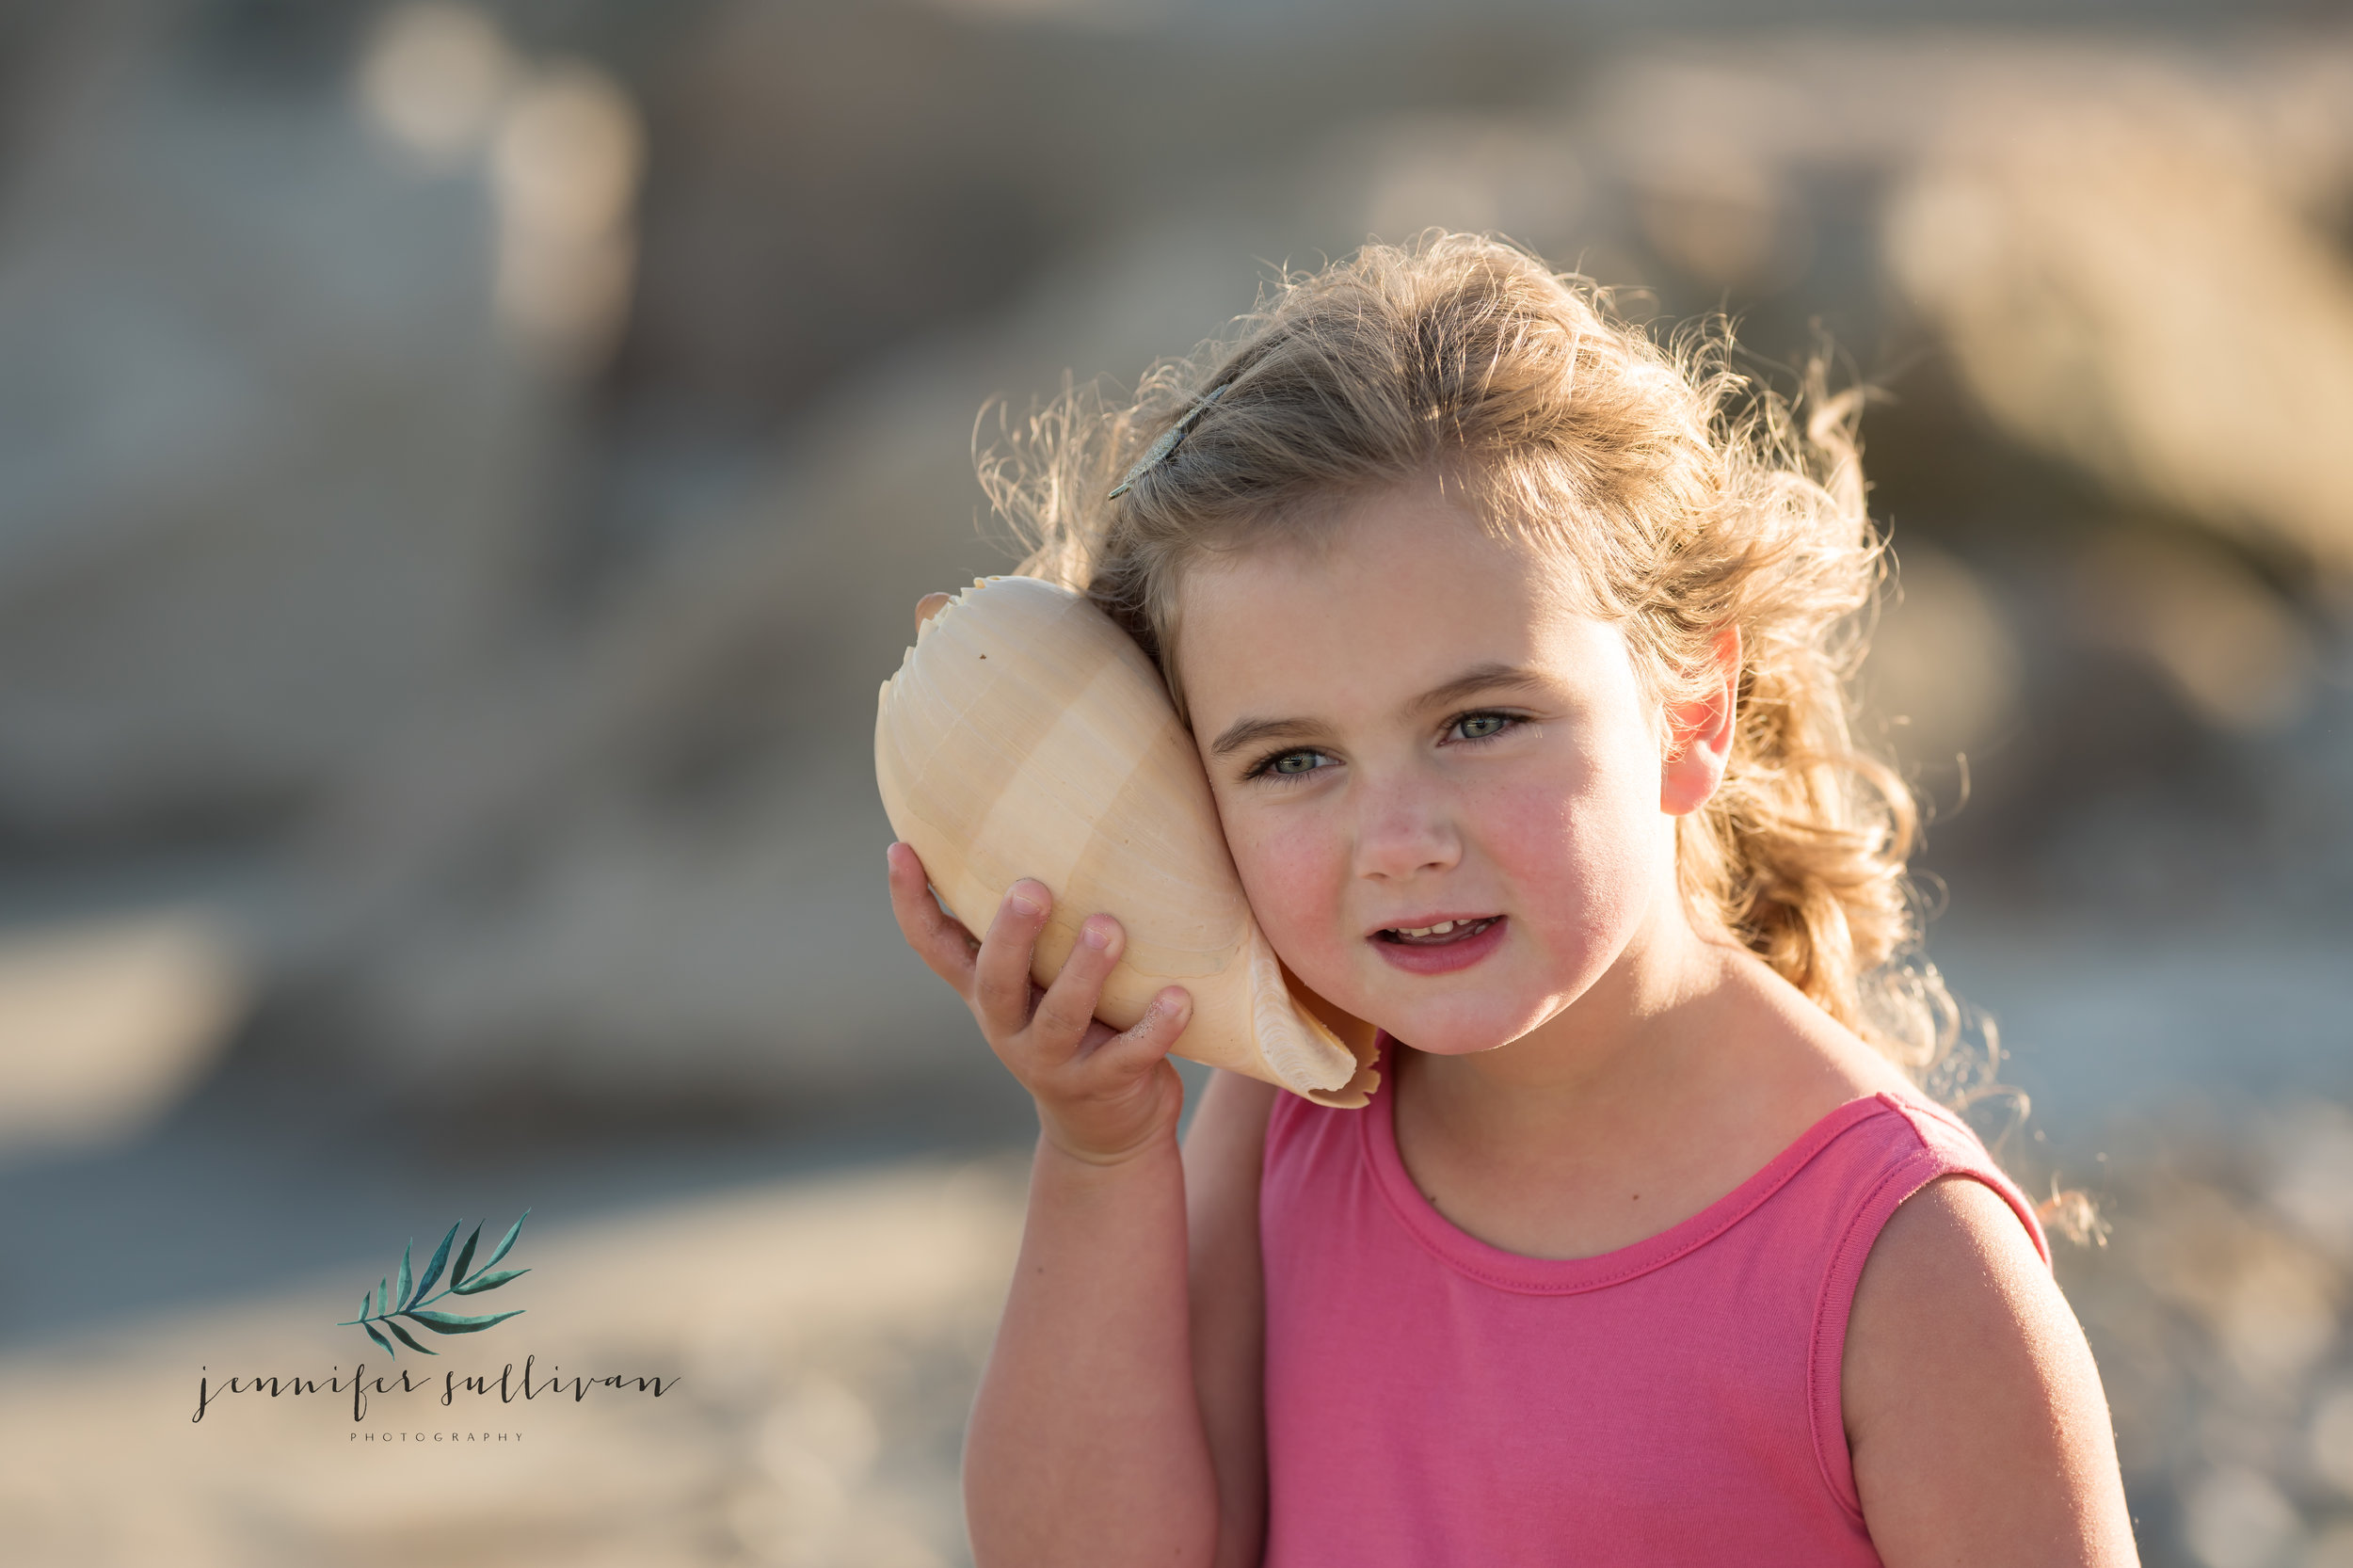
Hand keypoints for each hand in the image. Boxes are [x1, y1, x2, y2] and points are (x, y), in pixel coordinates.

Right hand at [885, 841, 1191, 1163]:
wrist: (1106, 1130)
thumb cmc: (1078, 1025)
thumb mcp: (1043, 981)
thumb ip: (1040, 929)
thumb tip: (1066, 821)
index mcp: (987, 992)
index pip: (934, 946)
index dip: (911, 902)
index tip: (900, 848)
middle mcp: (1008, 1025)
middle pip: (996, 981)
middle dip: (1011, 935)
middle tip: (1033, 888)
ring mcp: (1052, 1061)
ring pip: (1060, 1018)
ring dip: (1083, 973)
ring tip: (1109, 929)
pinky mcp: (1103, 1086)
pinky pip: (1128, 1056)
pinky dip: (1154, 1027)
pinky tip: (1179, 996)